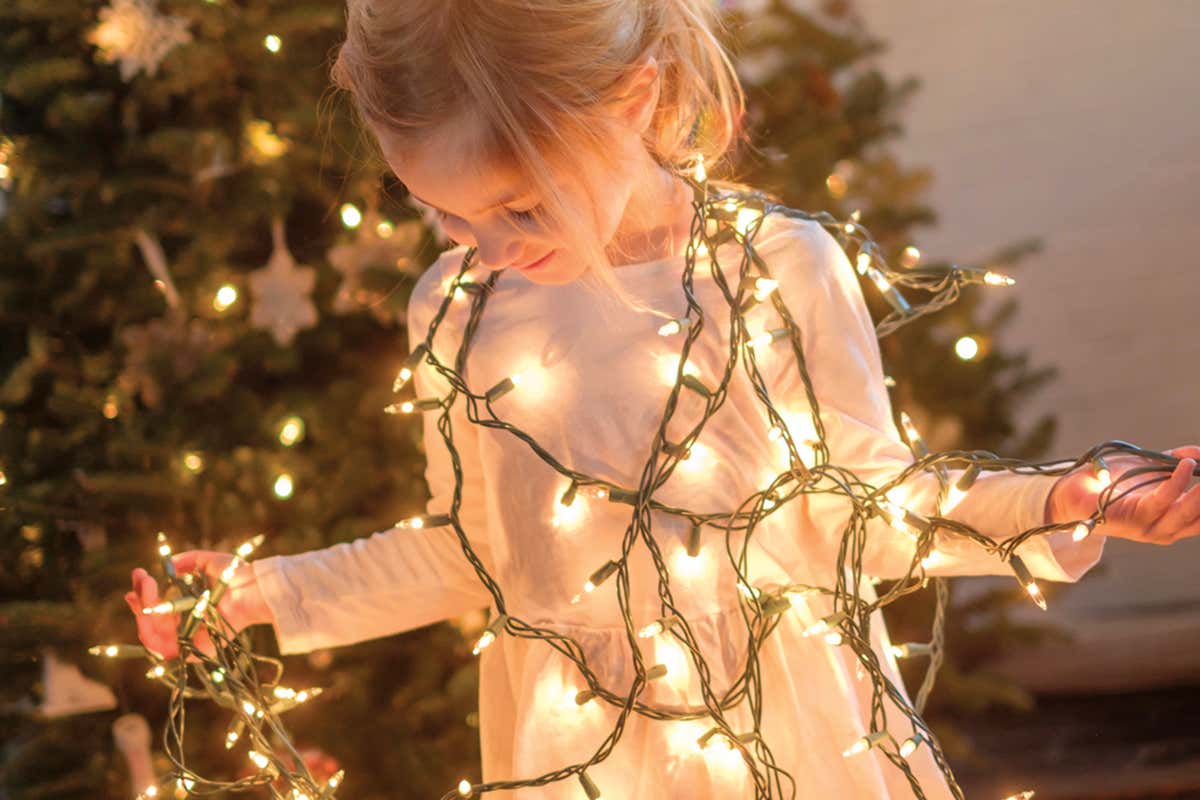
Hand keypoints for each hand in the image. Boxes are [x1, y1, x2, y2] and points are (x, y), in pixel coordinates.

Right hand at [125, 551, 272, 659]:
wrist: (250, 589)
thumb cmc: (234, 575)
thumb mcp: (207, 562)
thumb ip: (187, 561)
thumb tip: (168, 563)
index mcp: (186, 609)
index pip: (156, 609)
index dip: (144, 595)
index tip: (140, 575)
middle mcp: (183, 626)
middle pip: (148, 622)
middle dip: (140, 598)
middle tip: (141, 576)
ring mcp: (185, 640)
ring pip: (149, 633)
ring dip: (142, 609)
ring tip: (148, 585)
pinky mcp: (190, 651)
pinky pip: (160, 650)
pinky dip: (148, 631)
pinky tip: (147, 608)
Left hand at [1046, 446, 1199, 544]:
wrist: (1071, 492)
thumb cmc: (1110, 483)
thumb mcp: (1149, 470)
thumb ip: (1174, 463)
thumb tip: (1199, 453)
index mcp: (1173, 520)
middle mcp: (1165, 529)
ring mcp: (1149, 528)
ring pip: (1184, 514)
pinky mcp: (1131, 520)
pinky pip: (1160, 501)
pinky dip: (1175, 484)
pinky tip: (1186, 466)